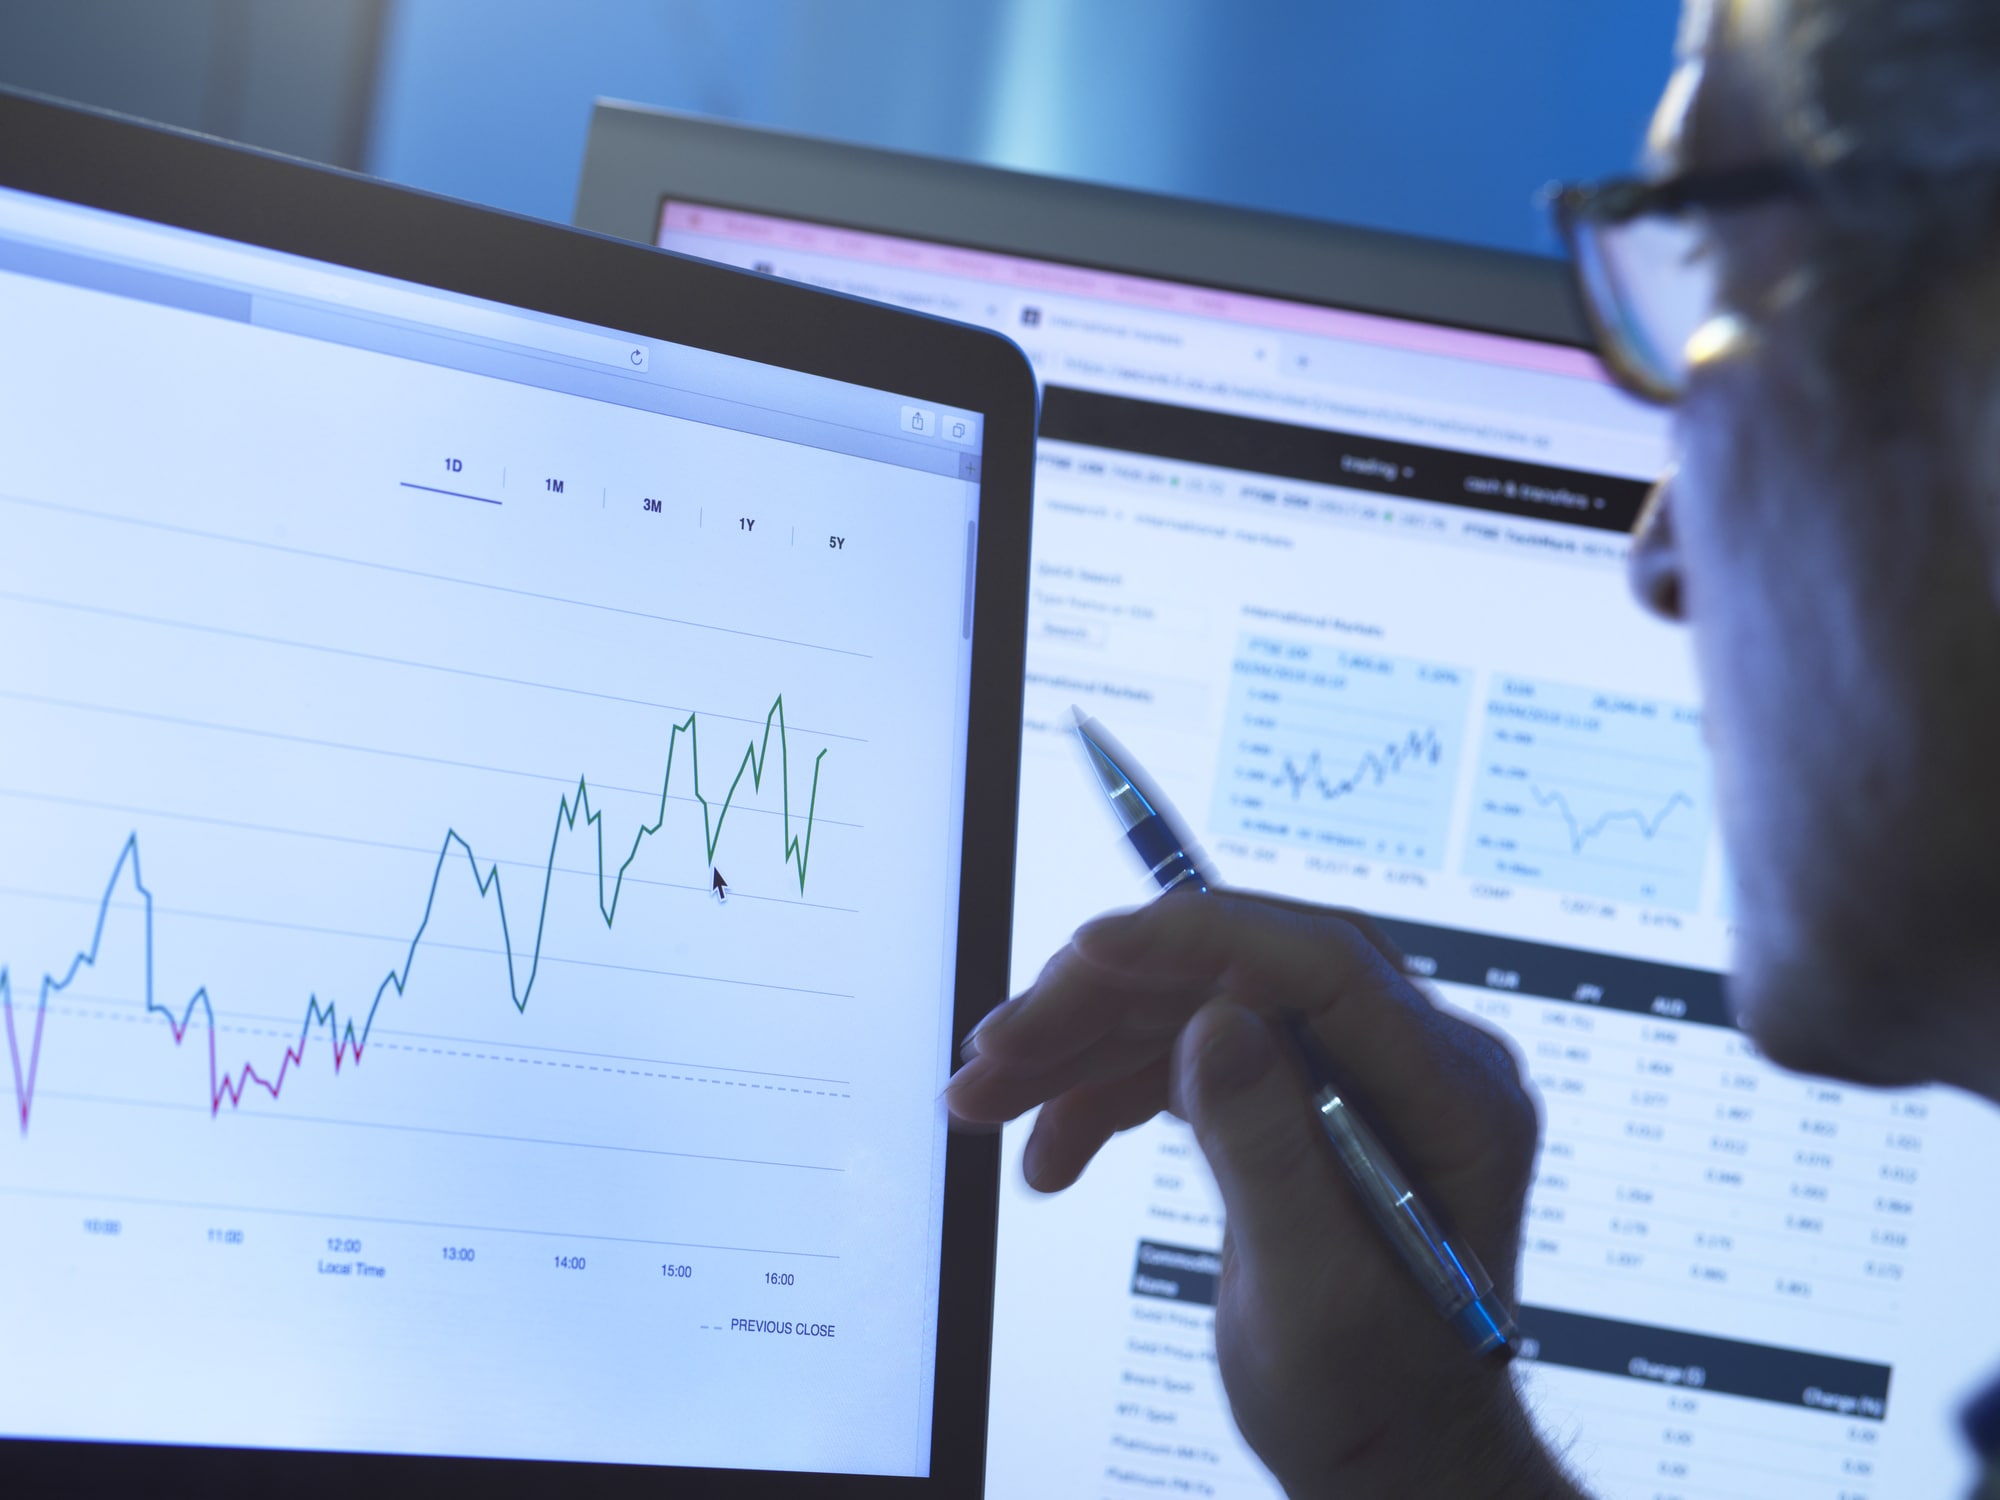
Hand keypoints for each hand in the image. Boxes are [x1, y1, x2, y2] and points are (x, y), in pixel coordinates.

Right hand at [946, 891, 1581, 1499]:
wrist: (1391, 1456)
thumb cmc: (1379, 1402)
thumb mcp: (1316, 1298)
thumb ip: (1271, 1154)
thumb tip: (1220, 1021)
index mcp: (1454, 1097)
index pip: (1325, 965)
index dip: (1200, 941)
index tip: (1088, 950)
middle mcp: (1410, 1064)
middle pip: (1240, 975)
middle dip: (1105, 1003)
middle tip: (997, 1052)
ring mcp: (1353, 1076)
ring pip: (1195, 1008)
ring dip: (1081, 1050)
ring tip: (986, 1100)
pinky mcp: (1300, 1097)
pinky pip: (1190, 1057)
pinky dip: (1106, 1093)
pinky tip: (1052, 1148)